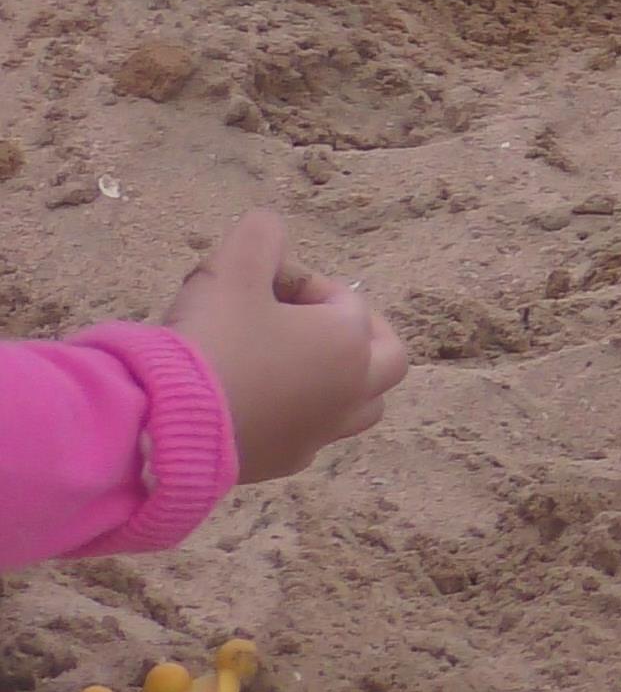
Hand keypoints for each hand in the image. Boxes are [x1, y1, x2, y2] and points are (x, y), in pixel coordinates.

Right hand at [165, 212, 406, 483]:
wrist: (161, 427)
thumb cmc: (211, 342)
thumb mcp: (232, 269)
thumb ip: (260, 236)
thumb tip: (269, 226)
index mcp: (349, 345)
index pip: (347, 301)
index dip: (305, 283)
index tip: (260, 283)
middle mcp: (349, 394)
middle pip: (388, 361)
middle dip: (360, 334)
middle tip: (317, 322)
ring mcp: (318, 435)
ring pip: (360, 407)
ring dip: (340, 381)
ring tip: (297, 364)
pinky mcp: (281, 465)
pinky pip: (311, 437)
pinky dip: (300, 416)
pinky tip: (261, 403)